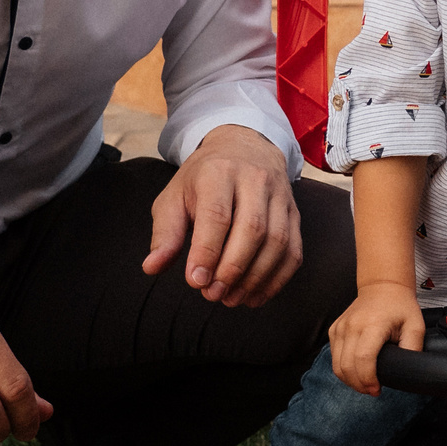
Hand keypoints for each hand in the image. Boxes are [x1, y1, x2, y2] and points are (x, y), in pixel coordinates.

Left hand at [144, 125, 300, 307]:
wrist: (243, 147)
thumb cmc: (203, 179)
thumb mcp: (174, 197)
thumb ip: (165, 233)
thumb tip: (152, 267)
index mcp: (218, 173)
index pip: (217, 215)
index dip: (207, 252)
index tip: (195, 281)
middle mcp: (254, 180)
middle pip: (252, 229)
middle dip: (232, 269)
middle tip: (212, 295)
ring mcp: (279, 196)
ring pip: (277, 242)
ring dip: (255, 278)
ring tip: (232, 299)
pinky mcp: (294, 213)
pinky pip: (294, 250)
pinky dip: (277, 279)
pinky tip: (256, 295)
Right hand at [329, 283, 425, 396]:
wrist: (382, 287)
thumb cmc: (400, 307)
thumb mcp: (415, 326)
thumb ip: (413, 348)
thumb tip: (408, 371)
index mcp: (372, 324)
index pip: (363, 359)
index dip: (368, 380)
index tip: (377, 389)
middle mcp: (352, 326)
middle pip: (346, 366)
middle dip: (359, 385)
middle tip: (373, 391)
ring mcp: (340, 327)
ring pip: (337, 365)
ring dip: (349, 381)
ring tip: (365, 385)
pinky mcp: (335, 330)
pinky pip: (334, 357)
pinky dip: (343, 369)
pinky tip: (357, 372)